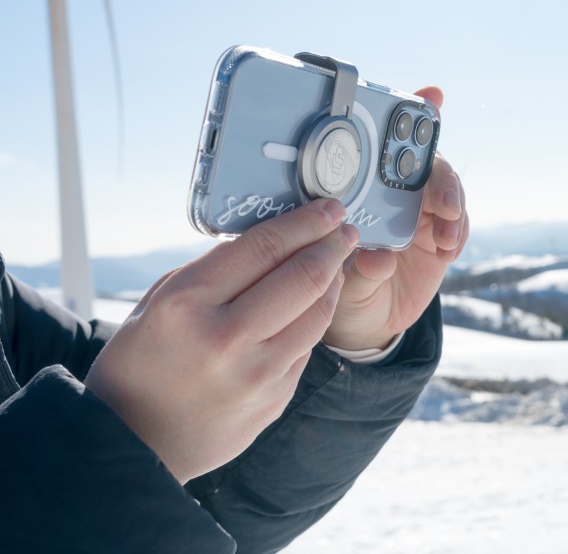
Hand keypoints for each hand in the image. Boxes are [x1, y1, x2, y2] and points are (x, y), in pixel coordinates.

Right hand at [85, 198, 357, 483]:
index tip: (328, 208)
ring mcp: (256, 373)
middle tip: (346, 230)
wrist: (135, 445)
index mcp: (188, 303)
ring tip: (338, 262)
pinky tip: (318, 302)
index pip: (264, 247)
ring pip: (318, 313)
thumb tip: (270, 242)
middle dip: (333, 245)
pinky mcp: (275, 399)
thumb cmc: (141, 364)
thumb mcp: (158, 302)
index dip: (306, 222)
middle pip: (304, 276)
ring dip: (335, 280)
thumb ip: (212, 270)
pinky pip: (307, 347)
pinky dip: (316, 318)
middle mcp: (226, 337)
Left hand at [324, 86, 468, 350]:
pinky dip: (457, 232)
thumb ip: (359, 270)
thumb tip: (379, 258)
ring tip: (445, 231)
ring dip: (451, 205)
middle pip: (425, 165)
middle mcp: (394, 196)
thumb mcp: (338, 284)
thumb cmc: (338, 293)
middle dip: (438, 173)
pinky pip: (457, 227)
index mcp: (363, 190)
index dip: (410, 116)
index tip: (432, 97)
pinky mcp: (439, 241)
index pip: (385, 146)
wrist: (363, 325)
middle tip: (442, 199)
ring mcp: (420, 216)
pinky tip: (448, 246)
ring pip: (446, 193)